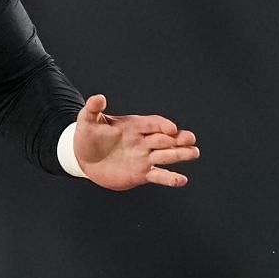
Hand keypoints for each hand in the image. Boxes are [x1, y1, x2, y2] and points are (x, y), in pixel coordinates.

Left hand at [70, 94, 198, 189]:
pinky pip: (158, 176)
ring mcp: (144, 157)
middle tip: (190, 139)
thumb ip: (93, 109)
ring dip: (180, 154)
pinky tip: (181, 180)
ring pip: (166, 156)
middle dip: (178, 139)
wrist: (84, 159)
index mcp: (133, 126)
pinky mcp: (142, 174)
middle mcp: (143, 141)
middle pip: (164, 139)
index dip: (162, 125)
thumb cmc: (87, 137)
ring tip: (194, 153)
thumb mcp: (86, 121)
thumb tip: (99, 97)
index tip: (171, 128)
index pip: (152, 123)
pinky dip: (170, 178)